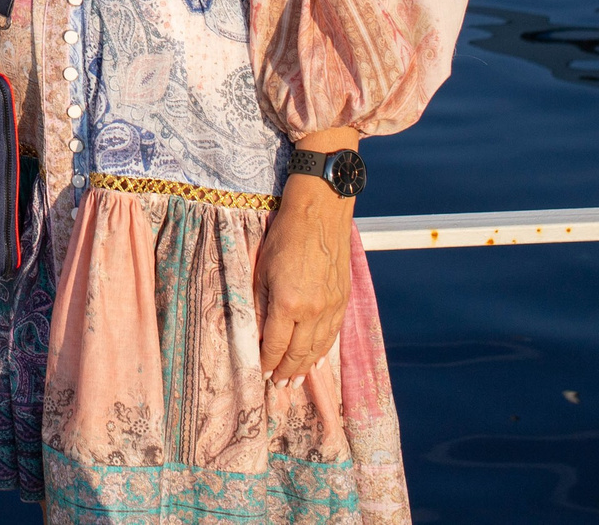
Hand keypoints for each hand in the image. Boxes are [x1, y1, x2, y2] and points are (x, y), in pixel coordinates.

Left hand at [255, 173, 354, 381]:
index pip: (274, 344)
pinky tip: (317, 360)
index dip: (267, 362)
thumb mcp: (261, 270)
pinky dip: (324, 351)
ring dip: (306, 367)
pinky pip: (332, 335)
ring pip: (318, 348)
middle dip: (286, 371)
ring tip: (295, 379)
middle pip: (298, 352)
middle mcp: (312, 310)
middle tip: (279, 385)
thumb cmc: (285, 237)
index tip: (262, 373)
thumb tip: (255, 333)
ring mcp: (331, 307)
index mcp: (287, 303)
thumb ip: (259, 304)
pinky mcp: (343, 301)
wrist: (320, 215)